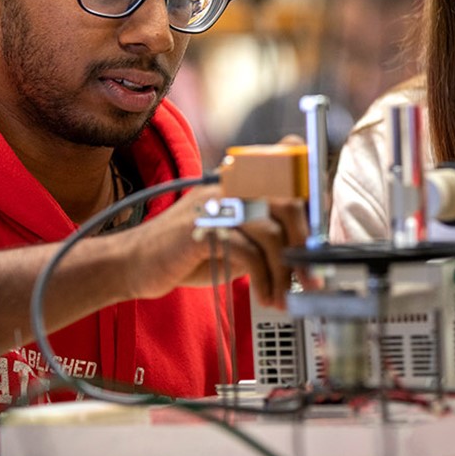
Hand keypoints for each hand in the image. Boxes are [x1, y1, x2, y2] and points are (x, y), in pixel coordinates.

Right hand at [121, 184, 308, 308]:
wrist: (135, 263)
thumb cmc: (190, 252)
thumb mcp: (238, 236)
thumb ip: (269, 231)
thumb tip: (311, 244)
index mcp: (240, 178)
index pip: (288, 158)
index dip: (312, 189)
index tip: (319, 229)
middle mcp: (230, 183)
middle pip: (289, 200)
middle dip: (305, 244)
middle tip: (310, 277)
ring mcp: (215, 203)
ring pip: (271, 231)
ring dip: (284, 272)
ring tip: (283, 295)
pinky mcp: (201, 229)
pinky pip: (248, 252)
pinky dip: (264, 280)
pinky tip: (265, 296)